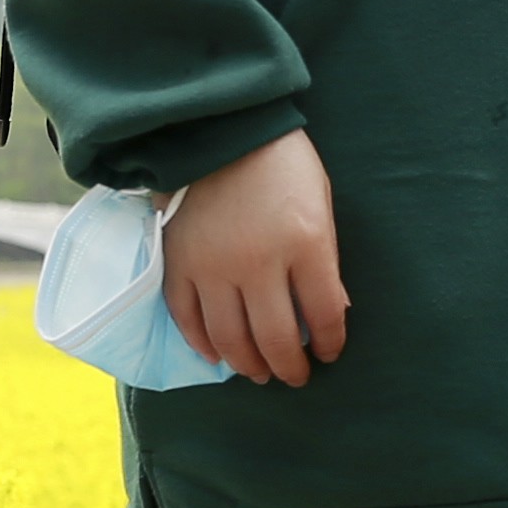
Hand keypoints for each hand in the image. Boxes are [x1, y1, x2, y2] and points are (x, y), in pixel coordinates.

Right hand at [162, 130, 348, 386]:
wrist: (220, 129)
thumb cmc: (283, 166)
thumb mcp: (320, 206)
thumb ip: (324, 263)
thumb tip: (328, 315)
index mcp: (305, 243)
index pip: (323, 315)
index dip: (329, 343)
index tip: (328, 353)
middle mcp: (257, 261)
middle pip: (275, 338)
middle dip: (289, 367)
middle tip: (294, 377)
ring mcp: (212, 265)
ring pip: (229, 338)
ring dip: (247, 365)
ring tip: (260, 373)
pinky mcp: (178, 263)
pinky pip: (187, 318)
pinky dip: (202, 344)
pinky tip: (218, 355)